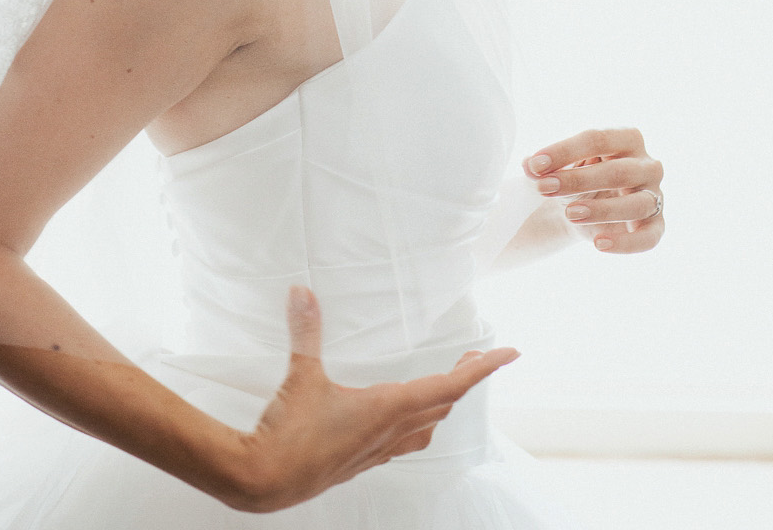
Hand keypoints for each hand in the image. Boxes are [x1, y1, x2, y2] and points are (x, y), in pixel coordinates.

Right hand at [231, 286, 519, 511]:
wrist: (264, 481)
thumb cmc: (288, 435)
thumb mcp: (301, 375)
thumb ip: (305, 331)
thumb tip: (301, 292)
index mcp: (387, 409)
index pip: (449, 385)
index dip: (482, 368)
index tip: (509, 354)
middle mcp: (389, 432)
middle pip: (444, 404)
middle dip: (465, 379)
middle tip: (477, 357)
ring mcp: (376, 450)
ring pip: (425, 428)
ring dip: (443, 404)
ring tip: (448, 386)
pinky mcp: (360, 461)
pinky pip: (402, 441)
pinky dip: (416, 423)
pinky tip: (400, 418)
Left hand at [523, 127, 663, 254]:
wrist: (587, 208)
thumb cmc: (576, 176)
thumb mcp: (559, 167)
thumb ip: (544, 166)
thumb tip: (529, 165)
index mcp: (626, 137)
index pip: (597, 139)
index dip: (564, 151)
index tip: (536, 164)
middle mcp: (647, 164)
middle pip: (618, 171)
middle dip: (578, 180)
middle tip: (544, 188)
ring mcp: (655, 195)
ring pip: (636, 204)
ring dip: (601, 209)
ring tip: (570, 213)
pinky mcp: (656, 225)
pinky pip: (649, 238)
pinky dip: (626, 243)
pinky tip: (599, 244)